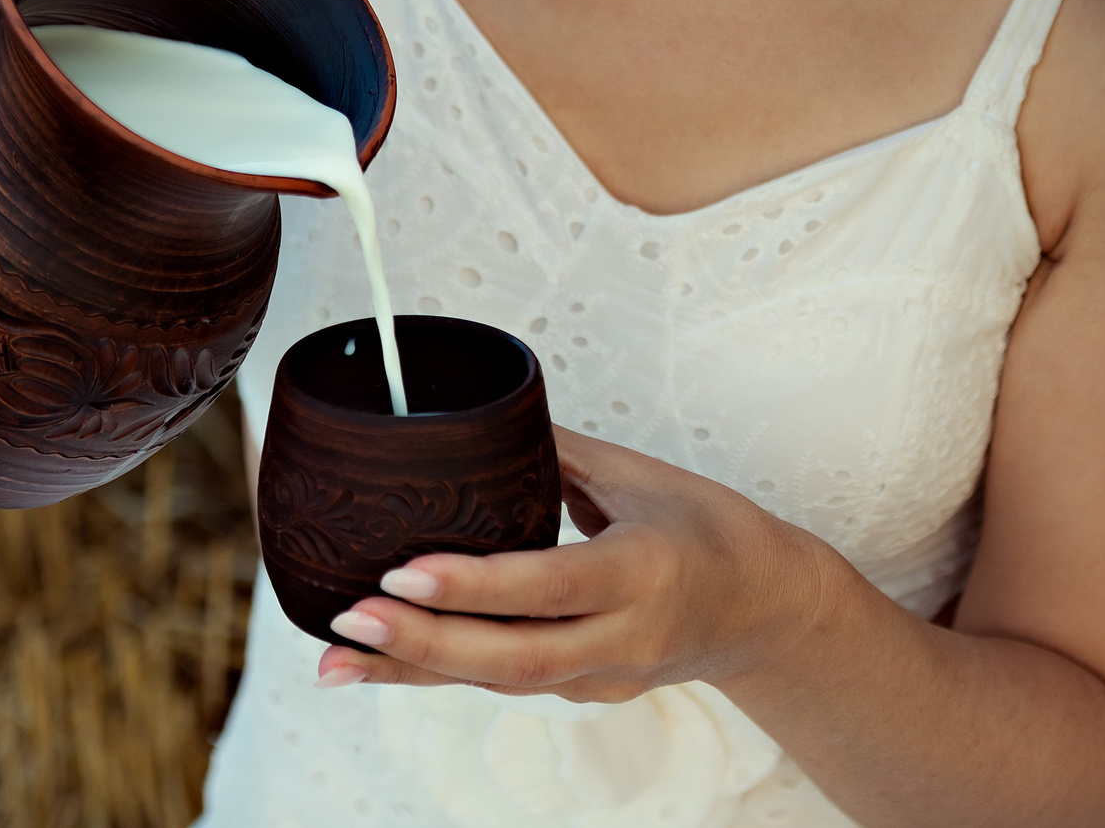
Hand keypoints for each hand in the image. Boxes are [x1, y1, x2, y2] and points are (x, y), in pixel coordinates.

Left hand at [314, 427, 836, 699]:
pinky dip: (443, 674)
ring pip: (501, 681)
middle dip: (423, 644)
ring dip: (414, 672)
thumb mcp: (642, 475)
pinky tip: (380, 664)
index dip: (473, 585)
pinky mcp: (589, 691)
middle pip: (513, 656)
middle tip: (347, 621)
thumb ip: (557, 451)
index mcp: (645, 571)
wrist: (770, 608)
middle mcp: (625, 636)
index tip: (401, 569)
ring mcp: (607, 675)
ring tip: (335, 661)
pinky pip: (508, 684)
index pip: (548, 585)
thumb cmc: (709, 527)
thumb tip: (474, 413)